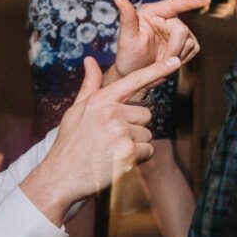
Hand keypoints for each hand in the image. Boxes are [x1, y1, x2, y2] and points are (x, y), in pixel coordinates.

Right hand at [21, 57, 175, 221]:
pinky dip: (138, 158)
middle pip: (145, 115)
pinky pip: (148, 151)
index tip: (176, 60)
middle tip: (110, 138)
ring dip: (135, 144)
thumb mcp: (77, 109)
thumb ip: (90, 85)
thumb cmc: (71, 141)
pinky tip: (117, 161)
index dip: (157, 69)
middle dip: (134, 127)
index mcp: (101, 100)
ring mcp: (120, 133)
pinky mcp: (128, 153)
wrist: (61, 176)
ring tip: (111, 150)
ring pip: (147, 135)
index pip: (134, 80)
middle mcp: (112, 113)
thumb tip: (89, 60)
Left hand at [109, 0, 208, 82]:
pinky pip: (194, 48)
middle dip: (174, 47)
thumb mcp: (125, 38)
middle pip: (182, 30)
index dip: (191, 2)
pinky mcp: (186, 44)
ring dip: (178, 54)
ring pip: (190, 40)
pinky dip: (184, 58)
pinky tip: (171, 61)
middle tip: (164, 61)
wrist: (135, 75)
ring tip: (162, 62)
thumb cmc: (127, 56)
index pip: (174, 5)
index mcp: (152, 13)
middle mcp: (166, 19)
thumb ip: (126, 17)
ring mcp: (177, 31)